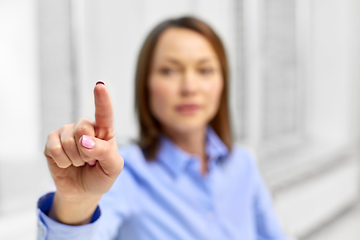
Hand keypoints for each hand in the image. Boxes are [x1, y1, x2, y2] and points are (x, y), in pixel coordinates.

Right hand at [44, 82, 123, 223]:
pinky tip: (66, 163)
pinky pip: (54, 149)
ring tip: (79, 163)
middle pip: (83, 128)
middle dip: (87, 151)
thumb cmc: (101, 176)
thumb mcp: (113, 168)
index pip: (104, 113)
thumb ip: (105, 153)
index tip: (100, 86)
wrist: (82, 192)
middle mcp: (86, 127)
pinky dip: (62, 161)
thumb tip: (85, 141)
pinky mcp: (52, 141)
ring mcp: (67, 132)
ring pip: (69, 141)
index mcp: (105, 130)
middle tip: (90, 161)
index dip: (102, 99)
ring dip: (75, 159)